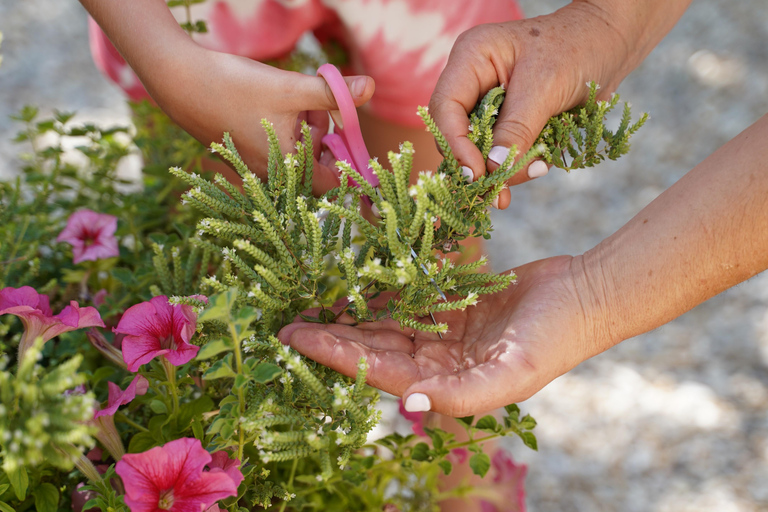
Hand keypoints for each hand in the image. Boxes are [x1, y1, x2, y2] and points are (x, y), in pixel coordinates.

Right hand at [152, 47, 374, 194]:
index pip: (330, 182)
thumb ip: (332, 92)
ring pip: (294, 152)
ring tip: (289, 99)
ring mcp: (254, 165)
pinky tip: (269, 104)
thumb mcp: (290, 88)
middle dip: (320, 134)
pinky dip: (283, 127)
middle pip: (313, 162)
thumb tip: (371, 87)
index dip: (345, 162)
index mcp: (285, 168)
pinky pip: (275, 146)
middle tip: (313, 105)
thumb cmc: (234, 87)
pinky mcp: (242, 152)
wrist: (179, 81)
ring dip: (301, 127)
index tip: (348, 138)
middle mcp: (270, 174)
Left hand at [278, 256, 599, 416]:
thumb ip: (462, 398)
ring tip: (311, 297)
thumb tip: (409, 408)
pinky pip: (409, 296)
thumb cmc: (555, 340)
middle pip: (373, 346)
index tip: (294, 338)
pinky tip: (355, 278)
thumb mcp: (513, 374)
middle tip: (285, 318)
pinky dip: (382, 288)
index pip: (377, 369)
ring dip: (350, 311)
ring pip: (386, 321)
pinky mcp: (454, 302)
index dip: (335, 354)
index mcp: (446, 383)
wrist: (588, 296)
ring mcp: (445, 331)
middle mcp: (438, 360)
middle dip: (331, 334)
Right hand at [429, 0, 687, 207]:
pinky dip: (518, 163)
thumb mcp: (545, 88)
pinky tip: (539, 166)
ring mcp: (487, 101)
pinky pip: (501, 149)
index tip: (477, 174)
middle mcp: (471, 80)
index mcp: (471, 58)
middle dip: (479, 164)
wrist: (609, 44)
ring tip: (535, 172)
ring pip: (479, 147)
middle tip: (497, 196)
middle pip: (456, 132)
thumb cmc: (577, 49)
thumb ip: (517, 128)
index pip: (446, 108)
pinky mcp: (505, 119)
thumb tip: (494, 168)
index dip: (456, 144)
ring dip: (503, 168)